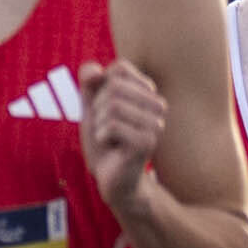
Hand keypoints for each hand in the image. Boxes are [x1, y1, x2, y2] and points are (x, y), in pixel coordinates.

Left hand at [78, 58, 171, 216]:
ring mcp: (155, 124)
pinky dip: (101, 136)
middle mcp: (157, 105)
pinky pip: (112, 126)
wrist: (112, 178)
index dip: (100, 86)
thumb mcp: (92, 109)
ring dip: (99, 124)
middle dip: (98, 107)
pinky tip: (110, 146)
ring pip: (113, 106)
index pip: (120, 68)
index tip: (102, 106)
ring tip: (108, 138)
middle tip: (104, 127)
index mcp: (147, 93)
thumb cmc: (104, 142)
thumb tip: (92, 68)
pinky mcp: (147, 143)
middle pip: (115, 87)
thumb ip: (90, 86)